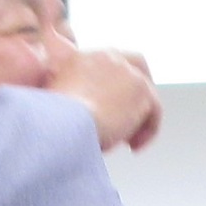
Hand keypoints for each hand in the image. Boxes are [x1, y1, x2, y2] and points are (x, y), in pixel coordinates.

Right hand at [47, 48, 161, 151]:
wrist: (63, 124)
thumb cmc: (52, 121)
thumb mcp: (51, 99)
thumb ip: (63, 92)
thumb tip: (67, 101)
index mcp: (84, 57)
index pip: (108, 62)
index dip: (113, 85)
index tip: (107, 107)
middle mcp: (107, 57)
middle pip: (136, 63)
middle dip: (139, 88)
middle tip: (135, 115)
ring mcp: (127, 71)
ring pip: (146, 93)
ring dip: (140, 119)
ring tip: (126, 141)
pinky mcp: (141, 89)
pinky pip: (154, 110)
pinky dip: (148, 130)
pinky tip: (134, 147)